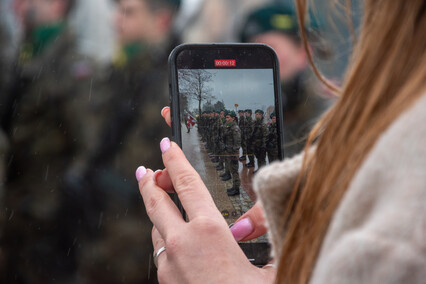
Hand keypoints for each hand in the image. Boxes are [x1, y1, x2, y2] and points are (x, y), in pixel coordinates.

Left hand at [136, 138, 273, 282]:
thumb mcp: (271, 264)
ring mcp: (168, 264)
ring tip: (160, 199)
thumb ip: (265, 238)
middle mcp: (182, 242)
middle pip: (155, 201)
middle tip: (147, 168)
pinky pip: (159, 249)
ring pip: (155, 226)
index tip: (166, 143)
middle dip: (149, 180)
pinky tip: (173, 237)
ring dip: (156, 210)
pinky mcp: (165, 280)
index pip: (186, 183)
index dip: (174, 159)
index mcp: (209, 230)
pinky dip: (163, 236)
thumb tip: (254, 225)